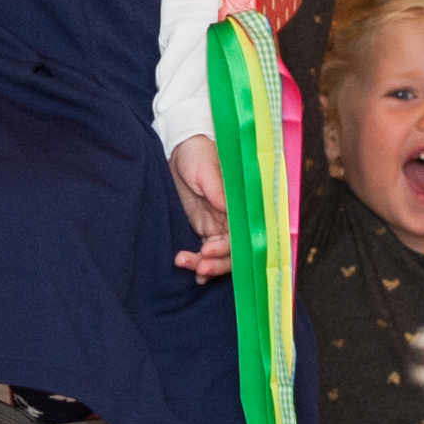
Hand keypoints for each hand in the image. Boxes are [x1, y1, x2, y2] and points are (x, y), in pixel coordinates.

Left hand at [170, 134, 230, 279]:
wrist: (180, 148)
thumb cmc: (198, 153)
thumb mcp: (206, 168)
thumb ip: (217, 189)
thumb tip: (226, 207)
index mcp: (240, 204)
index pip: (243, 233)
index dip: (228, 247)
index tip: (208, 249)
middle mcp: (233, 218)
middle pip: (233, 250)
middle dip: (217, 263)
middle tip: (199, 267)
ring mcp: (218, 225)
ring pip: (219, 255)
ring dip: (206, 266)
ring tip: (186, 265)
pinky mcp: (204, 228)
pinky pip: (207, 252)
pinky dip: (201, 264)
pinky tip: (195, 275)